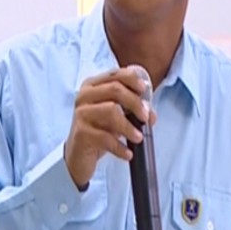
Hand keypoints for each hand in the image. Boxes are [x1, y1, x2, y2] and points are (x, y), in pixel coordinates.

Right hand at [64, 67, 157, 187]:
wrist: (79, 155)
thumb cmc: (98, 130)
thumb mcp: (117, 117)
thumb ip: (133, 110)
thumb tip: (151, 114)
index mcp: (92, 86)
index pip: (115, 74)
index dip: (132, 79)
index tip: (145, 89)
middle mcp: (84, 96)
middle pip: (115, 89)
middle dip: (135, 102)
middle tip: (145, 117)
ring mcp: (81, 114)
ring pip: (111, 111)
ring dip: (129, 126)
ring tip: (139, 138)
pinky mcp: (81, 133)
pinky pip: (105, 138)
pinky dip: (120, 147)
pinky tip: (128, 153)